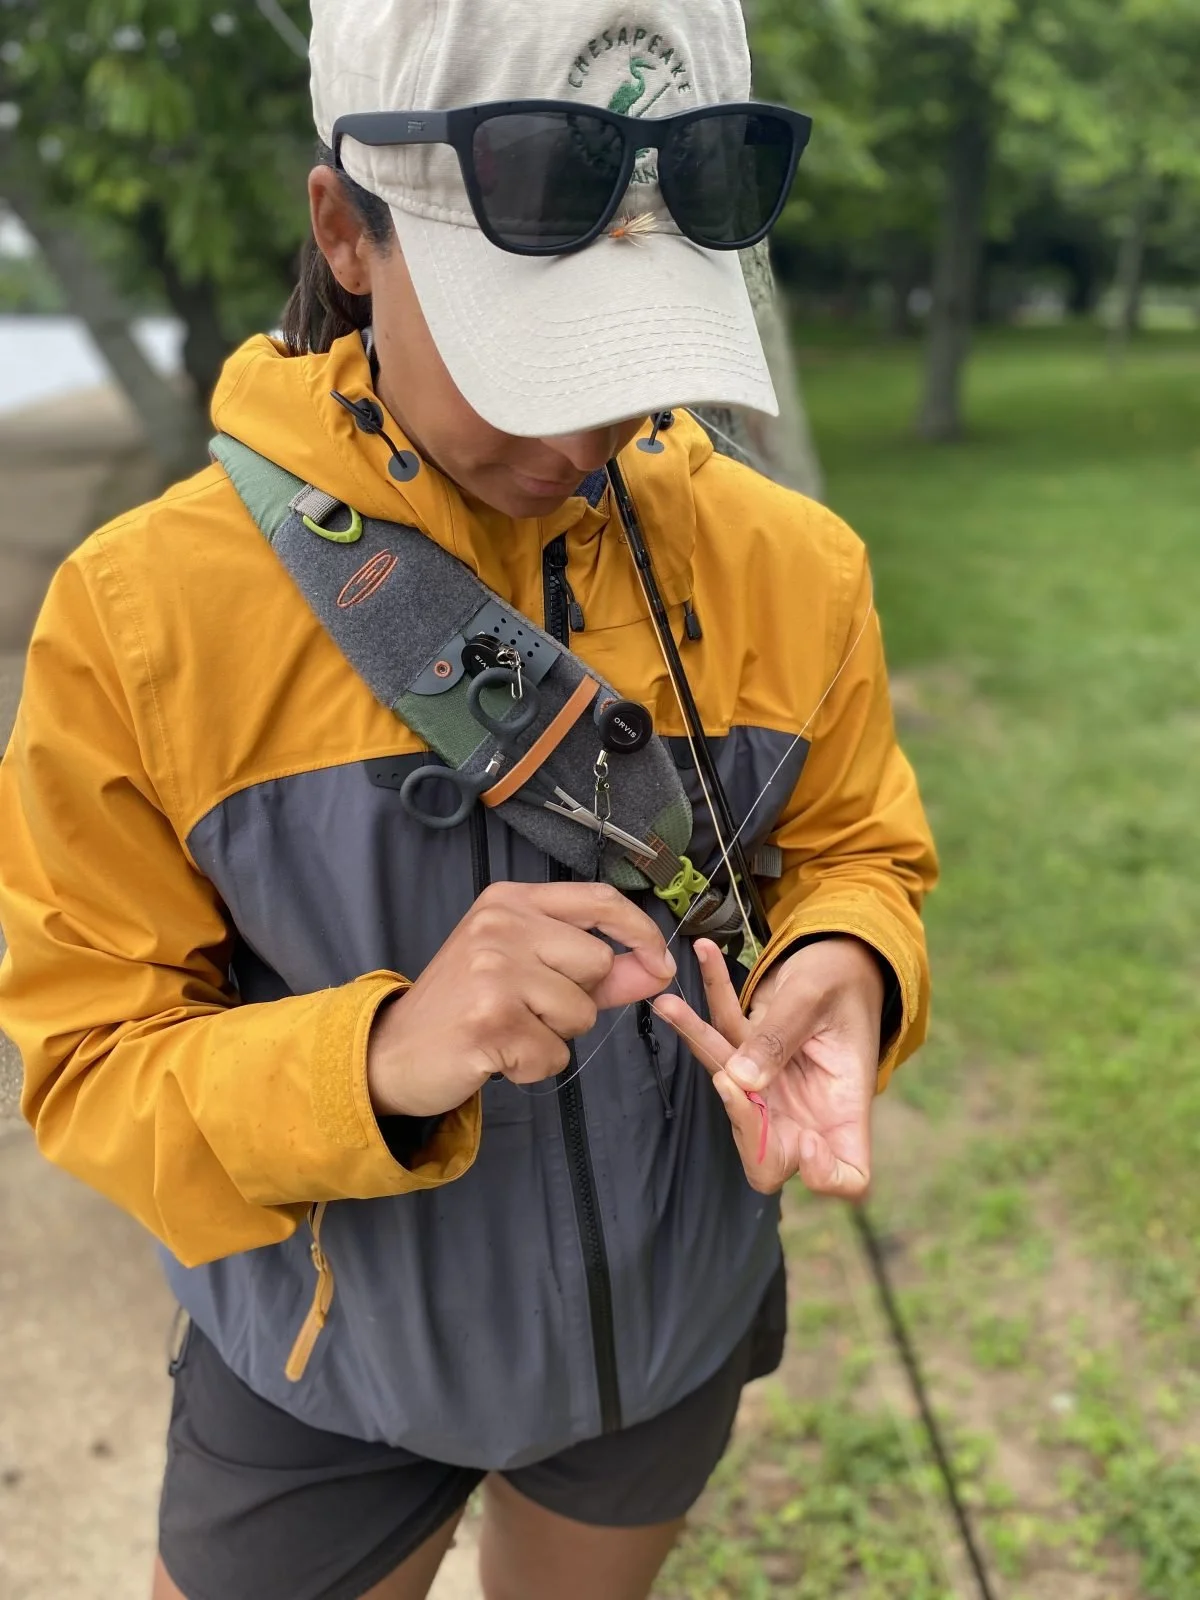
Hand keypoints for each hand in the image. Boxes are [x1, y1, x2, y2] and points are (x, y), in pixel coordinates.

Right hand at [367, 882, 675, 1117]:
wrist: (394, 1051)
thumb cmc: (465, 1006)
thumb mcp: (525, 970)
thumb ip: (595, 969)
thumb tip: (658, 969)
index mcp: (510, 901)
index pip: (600, 900)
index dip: (641, 931)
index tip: (659, 963)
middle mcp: (500, 926)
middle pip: (596, 963)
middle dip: (578, 1000)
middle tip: (526, 1009)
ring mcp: (493, 971)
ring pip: (580, 1013)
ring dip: (554, 1036)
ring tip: (508, 1030)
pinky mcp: (490, 1021)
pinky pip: (554, 1054)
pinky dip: (533, 1066)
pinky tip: (497, 1054)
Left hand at [654, 937, 884, 1196]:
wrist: (841, 957)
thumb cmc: (848, 980)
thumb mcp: (821, 999)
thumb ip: (781, 1038)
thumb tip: (739, 1080)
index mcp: (845, 1106)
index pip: (848, 1174)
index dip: (824, 1175)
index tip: (807, 1146)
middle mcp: (807, 1108)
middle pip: (768, 1154)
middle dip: (742, 1122)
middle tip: (727, 1080)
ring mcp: (774, 1087)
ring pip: (729, 1086)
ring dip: (699, 1042)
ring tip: (670, 1005)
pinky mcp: (748, 1056)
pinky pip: (721, 1036)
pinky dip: (707, 999)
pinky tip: (702, 955)